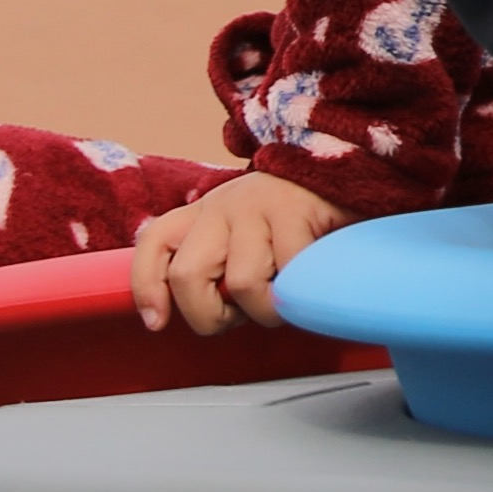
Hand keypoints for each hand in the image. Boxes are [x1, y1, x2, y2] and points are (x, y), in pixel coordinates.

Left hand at [127, 169, 343, 334]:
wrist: (345, 168)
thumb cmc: (295, 219)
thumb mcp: (246, 236)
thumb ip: (219, 265)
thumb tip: (199, 313)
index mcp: (203, 213)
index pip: (153, 244)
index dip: (147, 287)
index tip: (156, 323)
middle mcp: (221, 206)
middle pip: (187, 275)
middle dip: (211, 316)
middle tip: (240, 316)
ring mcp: (255, 205)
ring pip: (240, 283)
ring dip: (266, 309)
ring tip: (284, 298)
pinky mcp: (293, 209)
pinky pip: (288, 272)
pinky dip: (300, 291)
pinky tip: (309, 280)